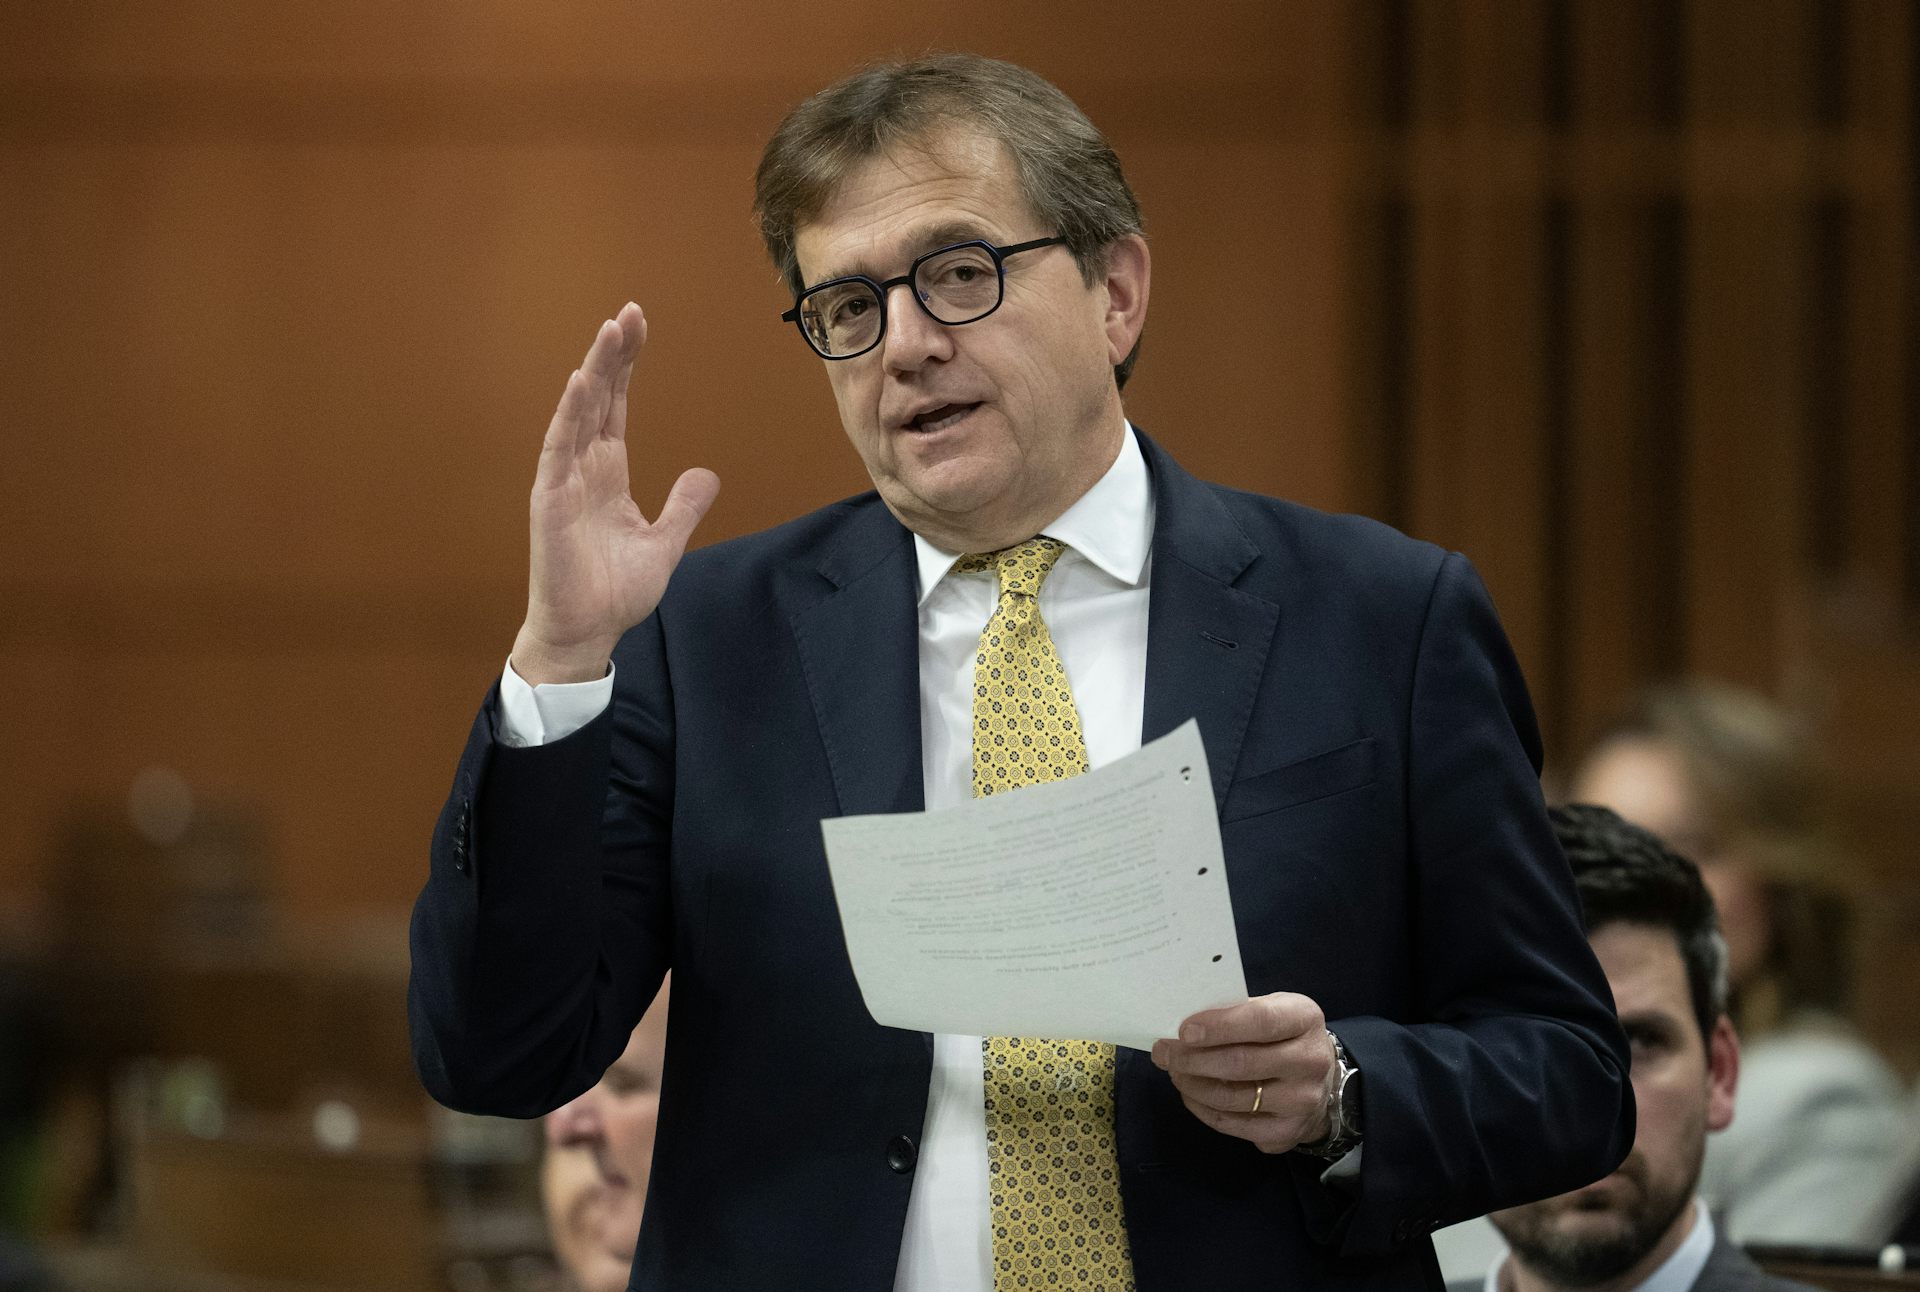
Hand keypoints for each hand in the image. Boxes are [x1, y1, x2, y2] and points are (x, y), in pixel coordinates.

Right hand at [512, 303, 719, 683]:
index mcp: (609, 471)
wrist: (587, 631)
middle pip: (599, 397)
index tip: (638, 326)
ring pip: (578, 413)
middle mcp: (584, 467)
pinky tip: (580, 383)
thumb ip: (683, 506)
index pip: (617, 406)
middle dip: (613, 354)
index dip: (626, 366)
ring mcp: (564, 480)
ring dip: (593, 371)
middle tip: (629, 312)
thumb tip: (707, 473)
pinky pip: (558, 449)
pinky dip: (569, 415)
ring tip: (609, 330)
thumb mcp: (665, 542)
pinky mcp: (549, 500)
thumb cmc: (614, 590)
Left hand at [1150, 992, 1334, 1153]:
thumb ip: (1236, 1012)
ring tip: (1173, 1071)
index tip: (1184, 1031)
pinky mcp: (1286, 1133)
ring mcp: (1301, 1103)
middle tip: (1163, 1052)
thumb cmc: (1283, 1035)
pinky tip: (1190, 1093)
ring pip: (1231, 1097)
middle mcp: (1310, 1062)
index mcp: (1305, 1019)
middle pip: (1241, 1063)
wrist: (1320, 1081)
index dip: (1219, 1026)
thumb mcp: (1272, 1009)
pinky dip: (1202, 1108)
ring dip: (1192, 1084)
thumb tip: (1183, 1026)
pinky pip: (1231, 1124)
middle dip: (1192, 1058)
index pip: (1261, 1021)